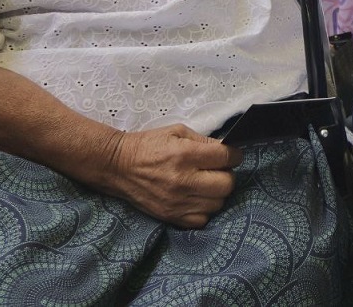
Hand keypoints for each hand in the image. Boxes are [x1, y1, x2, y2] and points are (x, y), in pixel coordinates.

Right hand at [97, 124, 242, 228]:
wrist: (118, 166)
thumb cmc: (148, 145)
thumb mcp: (176, 132)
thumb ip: (203, 140)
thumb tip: (226, 149)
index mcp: (185, 155)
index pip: (226, 158)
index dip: (234, 155)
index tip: (232, 154)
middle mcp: (183, 181)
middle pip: (227, 184)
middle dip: (227, 174)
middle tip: (218, 169)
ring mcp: (178, 202)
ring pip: (218, 204)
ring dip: (217, 193)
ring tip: (206, 183)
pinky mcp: (171, 217)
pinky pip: (202, 220)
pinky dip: (204, 209)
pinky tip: (197, 198)